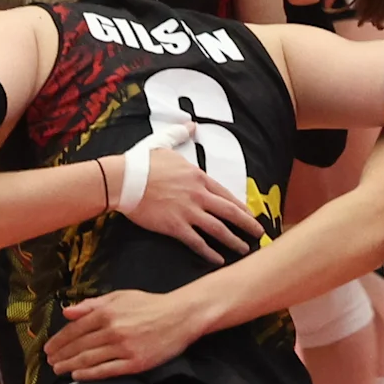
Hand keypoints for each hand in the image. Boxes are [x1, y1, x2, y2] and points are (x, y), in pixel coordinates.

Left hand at [46, 285, 217, 378]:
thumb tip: (67, 312)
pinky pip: (106, 370)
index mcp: (106, 312)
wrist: (181, 316)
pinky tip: (77, 376)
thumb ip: (92, 305)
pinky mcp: (135, 362)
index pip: (75, 329)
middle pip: (78, 346)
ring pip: (89, 359)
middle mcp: (112, 330)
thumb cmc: (149, 305)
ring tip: (59, 370)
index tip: (48, 348)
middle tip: (50, 362)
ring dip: (70, 365)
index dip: (58, 340)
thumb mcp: (119, 297)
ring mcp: (123, 348)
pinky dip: (89, 374)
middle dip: (61, 355)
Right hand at [111, 147, 263, 261]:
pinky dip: (209, 252)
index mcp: (198, 177)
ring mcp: (188, 212)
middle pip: (229, 212)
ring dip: (234, 241)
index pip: (226, 194)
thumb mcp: (164, 143)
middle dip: (247, 224)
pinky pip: (197, 242)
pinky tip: (218, 259)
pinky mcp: (175, 226)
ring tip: (244, 249)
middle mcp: (198, 195)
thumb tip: (190, 124)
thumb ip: (179, 134)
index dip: (240, 206)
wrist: (124, 180)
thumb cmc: (141, 162)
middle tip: (259, 233)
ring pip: (218, 229)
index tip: (250, 214)